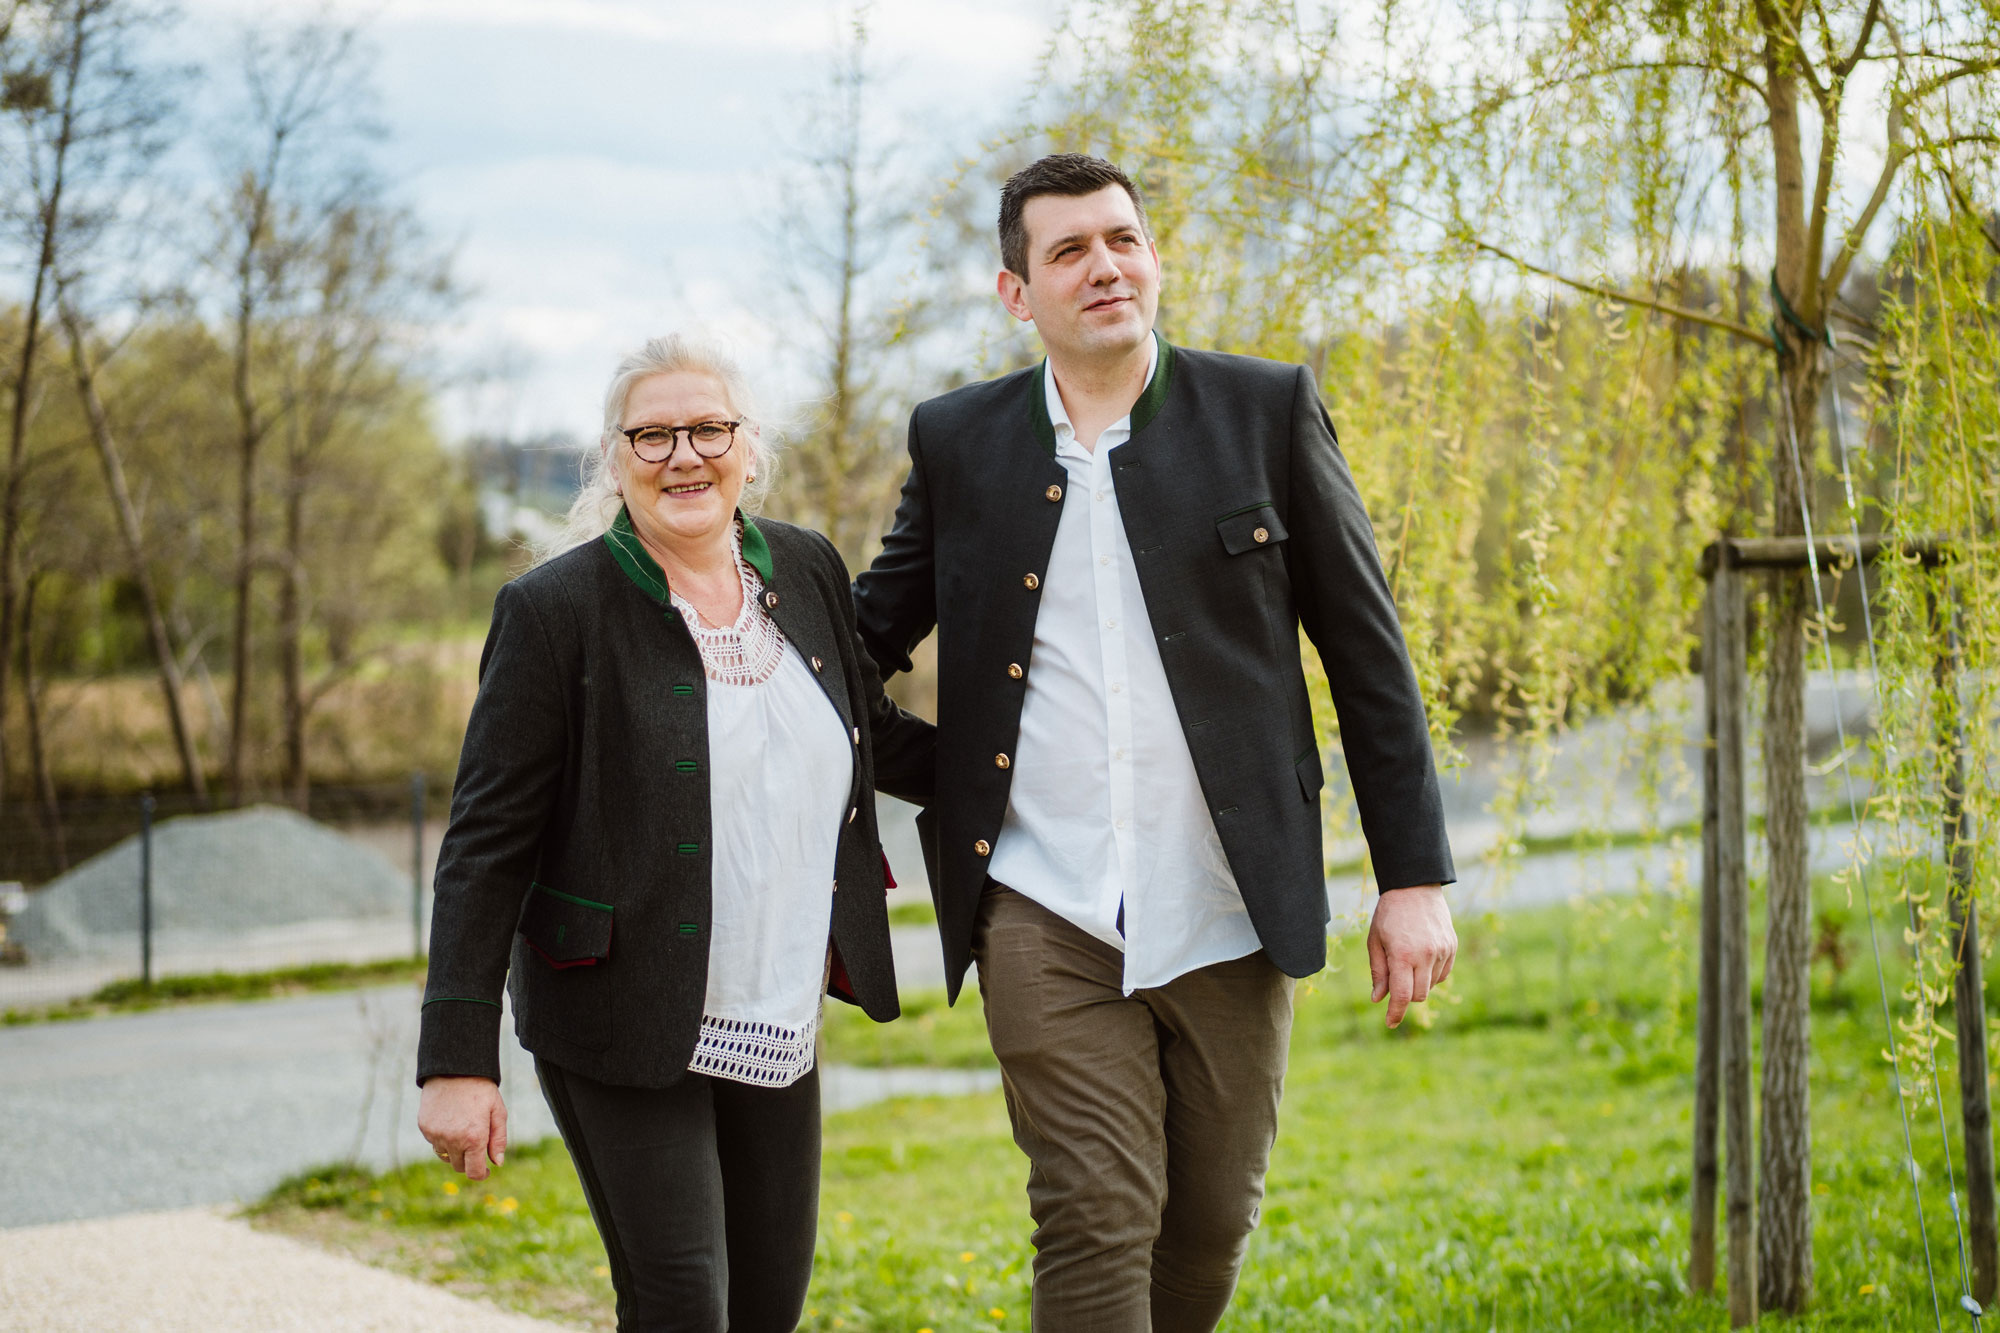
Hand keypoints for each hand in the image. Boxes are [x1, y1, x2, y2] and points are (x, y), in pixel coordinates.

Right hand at [418, 1076, 507, 1180]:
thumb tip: (497, 1163)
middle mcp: (452, 1140)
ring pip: (445, 1156)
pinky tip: (450, 1121)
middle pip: (459, 1166)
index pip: (474, 1172)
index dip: (482, 1174)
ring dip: (455, 1150)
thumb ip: (498, 1140)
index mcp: (474, 1138)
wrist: (454, 1069)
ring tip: (463, 1129)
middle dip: (469, 1160)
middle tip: (476, 1144)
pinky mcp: (425, 1128)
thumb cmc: (481, 1090)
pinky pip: (434, 1143)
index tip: (485, 1170)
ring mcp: (436, 1135)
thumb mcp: (498, 1112)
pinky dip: (442, 1139)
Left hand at [1367, 884, 1455, 1027]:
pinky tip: (1422, 959)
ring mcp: (1442, 951)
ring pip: (1431, 986)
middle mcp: (1425, 955)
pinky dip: (1431, 975)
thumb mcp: (1375, 941)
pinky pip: (1443, 974)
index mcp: (1402, 955)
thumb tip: (1379, 999)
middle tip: (1395, 983)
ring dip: (1418, 984)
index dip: (1395, 1013)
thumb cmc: (1389, 915)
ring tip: (1407, 962)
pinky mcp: (1452, 947)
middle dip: (1406, 997)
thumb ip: (1378, 972)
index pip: (1402, 996)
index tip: (1390, 1024)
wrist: (1415, 887)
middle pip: (1418, 995)